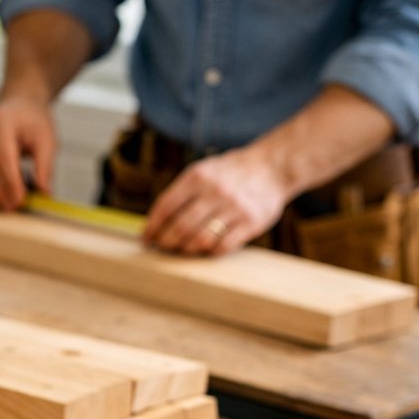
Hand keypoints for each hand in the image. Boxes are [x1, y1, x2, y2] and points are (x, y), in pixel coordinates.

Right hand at [0, 96, 56, 210]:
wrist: (18, 103)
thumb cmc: (33, 121)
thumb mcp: (47, 139)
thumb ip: (45, 167)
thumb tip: (44, 194)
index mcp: (2, 121)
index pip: (2, 157)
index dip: (10, 183)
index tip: (20, 201)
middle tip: (14, 208)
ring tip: (4, 205)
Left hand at [143, 145, 290, 255]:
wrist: (273, 166)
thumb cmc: (230, 173)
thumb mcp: (203, 170)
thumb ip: (181, 193)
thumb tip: (154, 223)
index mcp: (198, 176)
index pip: (166, 206)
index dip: (152, 226)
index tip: (146, 238)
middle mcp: (215, 191)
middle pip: (180, 227)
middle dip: (166, 242)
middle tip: (163, 247)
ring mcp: (234, 207)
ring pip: (200, 240)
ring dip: (187, 249)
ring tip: (183, 249)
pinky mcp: (251, 222)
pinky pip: (223, 246)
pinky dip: (210, 252)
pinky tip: (206, 250)